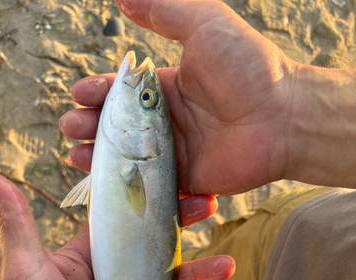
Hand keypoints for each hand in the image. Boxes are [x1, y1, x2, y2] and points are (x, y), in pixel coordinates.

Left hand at [0, 175, 233, 279]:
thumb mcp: (24, 269)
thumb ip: (17, 225)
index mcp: (91, 252)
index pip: (124, 217)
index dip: (146, 199)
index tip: (168, 182)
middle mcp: (113, 271)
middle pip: (154, 242)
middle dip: (183, 227)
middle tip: (209, 207)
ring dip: (200, 274)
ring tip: (226, 267)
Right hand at [62, 0, 296, 195]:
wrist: (282, 118)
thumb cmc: (248, 69)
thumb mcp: (205, 26)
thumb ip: (165, 10)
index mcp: (165, 89)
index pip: (119, 92)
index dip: (96, 92)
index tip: (80, 94)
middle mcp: (165, 122)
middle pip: (115, 127)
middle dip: (88, 125)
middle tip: (72, 126)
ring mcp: (172, 154)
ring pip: (124, 159)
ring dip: (96, 157)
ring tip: (76, 154)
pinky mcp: (183, 181)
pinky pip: (147, 186)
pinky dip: (123, 187)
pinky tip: (101, 182)